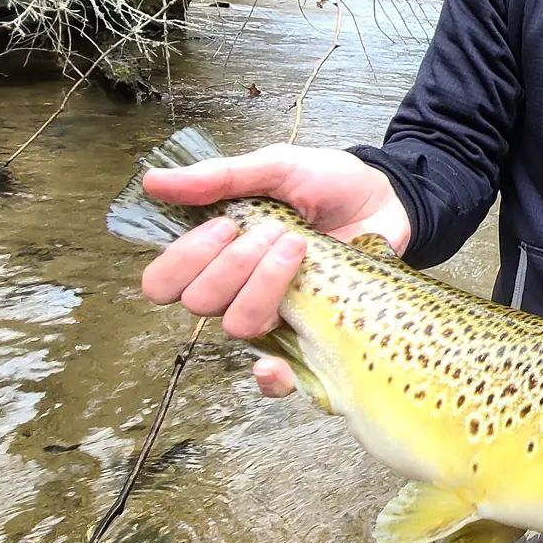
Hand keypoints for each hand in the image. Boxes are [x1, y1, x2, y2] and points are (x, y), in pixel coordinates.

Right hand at [139, 144, 409, 395]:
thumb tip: (153, 181)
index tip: (224, 225)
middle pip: (198, 303)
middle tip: (274, 230)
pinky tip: (273, 360)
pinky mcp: (310, 334)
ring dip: (262, 286)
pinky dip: (270, 374)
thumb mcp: (278, 166)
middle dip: (233, 265)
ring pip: (237, 325)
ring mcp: (273, 312)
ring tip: (299, 246)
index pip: (164, 281)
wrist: (388, 198)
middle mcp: (236, 287)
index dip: (184, 259)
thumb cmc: (329, 182)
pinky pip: (278, 375)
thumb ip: (220, 177)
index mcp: (217, 250)